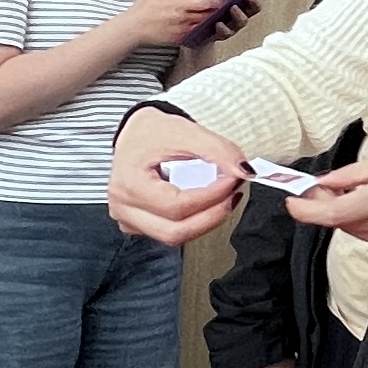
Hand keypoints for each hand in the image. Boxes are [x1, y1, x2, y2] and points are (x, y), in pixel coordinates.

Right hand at [105, 0, 232, 55]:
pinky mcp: (179, 40)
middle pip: (207, 15)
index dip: (217, 1)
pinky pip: (195, 34)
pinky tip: (205, 26)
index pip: (205, 3)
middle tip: (226, 7)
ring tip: (218, 16)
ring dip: (212, 21)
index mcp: (179, 5)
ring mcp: (181, 31)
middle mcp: (182, 19)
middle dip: (218, 12)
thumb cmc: (144, 10)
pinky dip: (201, 30)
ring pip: (203, 25)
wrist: (132, 28)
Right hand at [112, 113, 242, 243]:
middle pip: (175, 231)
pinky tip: (206, 204)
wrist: (135, 134)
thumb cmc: (151, 132)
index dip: (211, 197)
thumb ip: (218, 150)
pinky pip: (170, 232)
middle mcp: (123, 208)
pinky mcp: (139, 224)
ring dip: (206, 220)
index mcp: (129, 184)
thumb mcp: (185, 131)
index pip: (176, 205)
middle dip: (212, 216)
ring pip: (174, 236)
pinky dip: (194, 221)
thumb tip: (243, 171)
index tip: (233, 180)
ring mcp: (129, 219)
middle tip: (232, 194)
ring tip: (222, 197)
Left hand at [291, 150, 367, 251]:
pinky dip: (367, 221)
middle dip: (327, 206)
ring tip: (364, 191)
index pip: (330, 215)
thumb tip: (324, 184)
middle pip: (339, 223)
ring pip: (354, 230)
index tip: (293, 202)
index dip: (305, 211)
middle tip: (328, 186)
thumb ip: (355, 174)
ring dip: (348, 213)